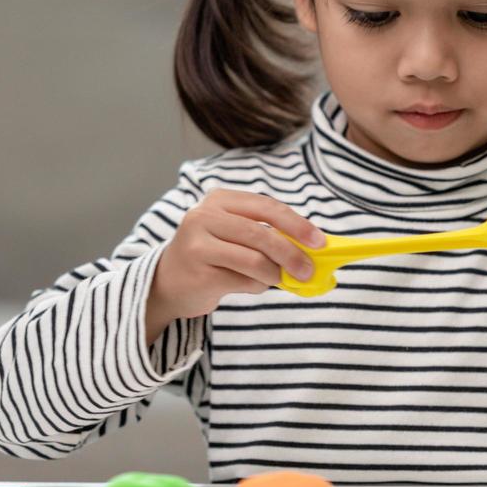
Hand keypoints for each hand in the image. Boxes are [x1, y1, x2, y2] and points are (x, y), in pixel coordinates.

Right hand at [144, 190, 322, 341]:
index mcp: (220, 199)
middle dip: (292, 253)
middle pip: (261, 233)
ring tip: (280, 281)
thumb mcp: (236, 236)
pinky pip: (242, 281)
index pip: (266, 206)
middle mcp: (204, 215)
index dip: (297, 224)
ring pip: (253, 259)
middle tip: (310, 271)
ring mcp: (197, 243)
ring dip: (275, 274)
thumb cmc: (212, 257)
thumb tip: (311, 252)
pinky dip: (256, 287)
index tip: (320, 242)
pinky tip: (252, 286)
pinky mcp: (198, 272)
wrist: (167, 283)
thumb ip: (267, 238)